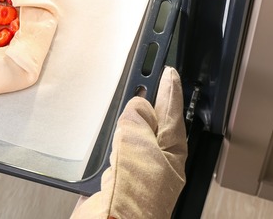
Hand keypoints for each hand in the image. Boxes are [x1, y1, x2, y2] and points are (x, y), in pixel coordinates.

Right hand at [72, 67, 186, 218]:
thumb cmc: (136, 201)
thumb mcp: (139, 149)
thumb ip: (137, 122)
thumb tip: (136, 106)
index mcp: (170, 153)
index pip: (172, 112)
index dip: (169, 89)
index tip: (168, 71)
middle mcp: (156, 163)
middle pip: (154, 125)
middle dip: (152, 102)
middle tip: (149, 77)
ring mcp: (134, 174)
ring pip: (132, 139)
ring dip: (126, 120)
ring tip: (123, 100)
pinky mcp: (112, 184)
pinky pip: (111, 156)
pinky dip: (107, 143)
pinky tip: (100, 138)